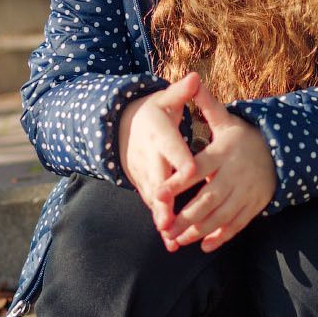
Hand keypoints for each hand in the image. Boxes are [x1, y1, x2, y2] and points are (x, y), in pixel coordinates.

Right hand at [117, 73, 202, 234]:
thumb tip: (194, 76)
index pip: (171, 146)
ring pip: (153, 198)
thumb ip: (181, 92)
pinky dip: (161, 221)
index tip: (191, 170)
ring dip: (162, 218)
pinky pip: (153, 205)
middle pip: (157, 179)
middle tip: (170, 219)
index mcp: (158, 133)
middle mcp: (149, 156)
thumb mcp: (165, 99)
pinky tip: (171, 240)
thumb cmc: (154, 112)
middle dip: (164, 200)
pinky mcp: (144, 185)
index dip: (180, 158)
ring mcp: (144, 173)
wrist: (123, 127)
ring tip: (172, 238)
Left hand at [168, 85, 278, 252]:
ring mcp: (246, 192)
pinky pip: (237, 225)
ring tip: (178, 240)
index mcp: (224, 153)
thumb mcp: (228, 121)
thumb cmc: (244, 138)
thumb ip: (207, 106)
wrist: (281, 153)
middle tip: (164, 228)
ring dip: (198, 230)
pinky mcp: (254, 206)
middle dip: (185, 216)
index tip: (158, 193)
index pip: (198, 168)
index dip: (179, 181)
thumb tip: (193, 79)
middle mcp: (235, 174)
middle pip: (208, 199)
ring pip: (220, 216)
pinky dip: (221, 237)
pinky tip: (204, 246)